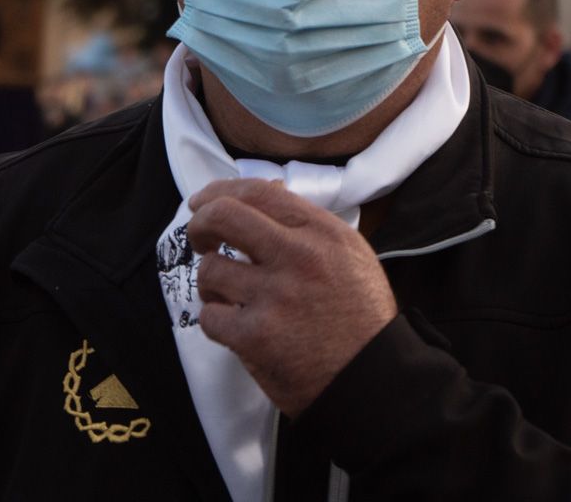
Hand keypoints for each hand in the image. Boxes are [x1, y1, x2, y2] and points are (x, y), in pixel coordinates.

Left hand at [187, 178, 397, 416]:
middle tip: (199, 239)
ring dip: (210, 282)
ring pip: (210, 270)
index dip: (219, 192)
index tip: (203, 202)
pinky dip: (216, 320)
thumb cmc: (360, 315)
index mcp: (321, 233)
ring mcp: (275, 296)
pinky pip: (210, 315)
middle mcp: (298, 256)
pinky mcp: (255, 337)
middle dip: (199, 224)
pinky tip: (234, 325)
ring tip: (226, 294)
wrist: (371, 377)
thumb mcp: (349, 253)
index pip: (258, 192)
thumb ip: (307, 224)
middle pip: (223, 216)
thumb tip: (267, 192)